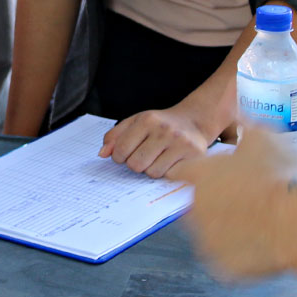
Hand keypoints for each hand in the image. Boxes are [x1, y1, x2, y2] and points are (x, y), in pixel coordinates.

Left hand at [101, 81, 232, 177]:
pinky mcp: (194, 155)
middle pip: (136, 165)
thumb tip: (102, 154)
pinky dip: (167, 173)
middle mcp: (165, 130)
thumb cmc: (160, 125)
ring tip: (158, 158)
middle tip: (143, 157)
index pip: (121, 150)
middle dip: (136, 164)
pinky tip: (170, 162)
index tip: (124, 155)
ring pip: (153, 173)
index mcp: (147, 120)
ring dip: (152, 169)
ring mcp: (181, 143)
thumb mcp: (135, 122)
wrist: (194, 121)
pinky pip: (170, 176)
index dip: (119, 157)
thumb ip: (115, 136)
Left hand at [173, 125, 296, 280]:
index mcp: (200, 176)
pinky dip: (240, 253)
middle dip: (217, 202)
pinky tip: (262, 242)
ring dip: (228, 227)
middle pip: (197, 205)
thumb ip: (247, 125)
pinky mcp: (220, 265)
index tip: (213, 177)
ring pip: (211, 233)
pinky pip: (227, 258)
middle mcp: (195, 208)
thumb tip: (241, 114)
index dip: (198, 174)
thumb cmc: (279, 177)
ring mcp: (205, 240)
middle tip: (246, 200)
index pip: (182, 172)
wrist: (294, 221)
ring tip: (259, 221)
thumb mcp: (264, 137)